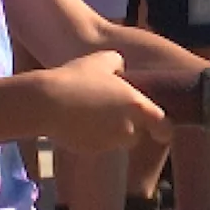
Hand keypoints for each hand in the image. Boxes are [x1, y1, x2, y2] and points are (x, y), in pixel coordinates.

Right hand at [34, 51, 172, 152]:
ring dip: (109, 130)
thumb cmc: (75, 78)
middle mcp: (128, 128)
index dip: (163, 128)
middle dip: (127, 125)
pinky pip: (96, 144)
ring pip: (116, 139)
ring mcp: (109, 142)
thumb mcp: (100, 59)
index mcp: (136, 106)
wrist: (46, 102)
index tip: (160, 128)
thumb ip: (118, 62)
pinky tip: (75, 120)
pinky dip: (90, 136)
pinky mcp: (91, 150)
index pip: (164, 126)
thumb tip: (120, 69)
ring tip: (88, 111)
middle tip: (109, 109)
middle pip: (137, 133)